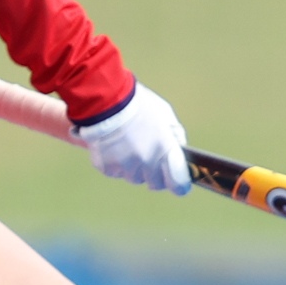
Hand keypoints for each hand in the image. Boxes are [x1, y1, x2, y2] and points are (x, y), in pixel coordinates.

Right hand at [70, 82, 190, 193]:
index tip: (180, 184)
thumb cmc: (139, 104)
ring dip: (135, 168)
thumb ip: (175, 136)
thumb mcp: (166, 115)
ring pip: (134, 177)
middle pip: (155, 183)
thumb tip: (180, 151)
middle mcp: (146, 162)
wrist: (105, 100)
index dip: (180, 185)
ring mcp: (125, 166)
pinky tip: (114, 146)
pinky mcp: (106, 167)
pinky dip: (116, 163)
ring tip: (129, 146)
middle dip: (155, 174)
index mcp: (165, 150)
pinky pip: (116, 172)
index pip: (178, 183)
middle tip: (150, 157)